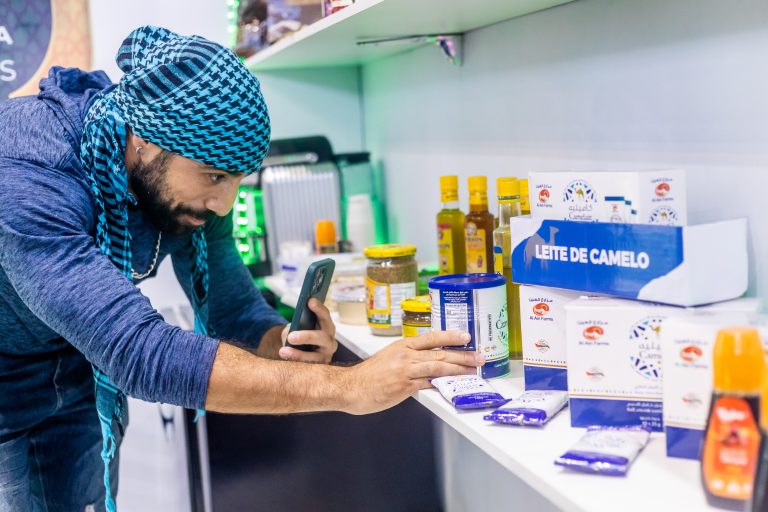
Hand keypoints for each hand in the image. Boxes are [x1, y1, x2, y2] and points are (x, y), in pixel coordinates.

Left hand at [278, 298, 337, 363]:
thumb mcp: (296, 329)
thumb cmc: (300, 336)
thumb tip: (289, 334)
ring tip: (283, 351)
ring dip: (298, 354)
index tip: (310, 300)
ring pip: (315, 357)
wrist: (302, 353)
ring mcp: (326, 356)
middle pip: (322, 338)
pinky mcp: (319, 368)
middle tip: (291, 336)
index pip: (325, 316)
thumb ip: (293, 328)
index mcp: (327, 327)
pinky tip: (284, 357)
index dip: (319, 308)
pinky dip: (295, 361)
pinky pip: (308, 366)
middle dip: (306, 336)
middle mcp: (330, 341)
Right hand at [343, 330, 483, 414]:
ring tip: (473, 370)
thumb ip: (410, 357)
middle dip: (463, 355)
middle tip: (480, 356)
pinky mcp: (404, 386)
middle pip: (440, 352)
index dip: (451, 335)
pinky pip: (429, 384)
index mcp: (403, 345)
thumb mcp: (390, 357)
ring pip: (438, 366)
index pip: (432, 337)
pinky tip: (454, 385)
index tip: (467, 335)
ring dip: (459, 369)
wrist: (350, 387)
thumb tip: (431, 361)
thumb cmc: (370, 375)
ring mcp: (405, 370)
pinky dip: (443, 384)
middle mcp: (406, 355)